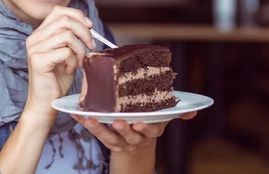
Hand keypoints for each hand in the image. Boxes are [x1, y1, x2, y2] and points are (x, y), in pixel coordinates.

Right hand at [24, 6, 95, 120]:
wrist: (45, 103)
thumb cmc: (57, 79)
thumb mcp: (67, 53)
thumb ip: (71, 37)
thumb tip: (88, 24)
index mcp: (40, 33)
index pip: (58, 11)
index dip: (77, 15)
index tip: (89, 27)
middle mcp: (34, 38)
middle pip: (65, 20)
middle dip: (84, 32)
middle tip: (91, 47)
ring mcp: (34, 48)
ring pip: (67, 35)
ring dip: (80, 49)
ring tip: (78, 62)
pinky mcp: (38, 60)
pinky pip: (66, 52)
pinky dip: (74, 61)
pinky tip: (69, 70)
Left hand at [71, 112, 196, 153]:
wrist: (136, 157)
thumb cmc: (147, 128)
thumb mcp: (161, 122)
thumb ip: (175, 114)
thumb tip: (193, 112)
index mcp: (152, 129)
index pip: (153, 128)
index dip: (147, 126)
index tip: (140, 122)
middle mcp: (138, 137)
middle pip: (132, 135)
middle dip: (126, 129)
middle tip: (119, 122)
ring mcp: (122, 142)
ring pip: (111, 137)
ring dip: (100, 129)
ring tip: (92, 120)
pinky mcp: (107, 141)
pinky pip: (96, 133)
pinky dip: (85, 123)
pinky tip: (76, 114)